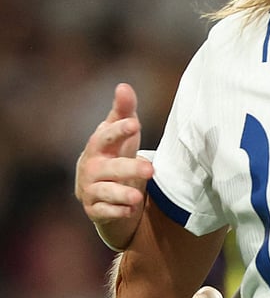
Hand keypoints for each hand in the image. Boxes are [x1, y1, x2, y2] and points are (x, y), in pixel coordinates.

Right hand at [74, 83, 153, 249]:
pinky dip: (117, 211)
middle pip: (109, 168)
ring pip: (105, 192)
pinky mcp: (95, 210)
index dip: (118, 130)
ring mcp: (91, 190)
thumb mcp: (122, 134)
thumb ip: (124, 112)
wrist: (103, 191)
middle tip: (150, 169)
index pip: (105, 136)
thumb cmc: (116, 154)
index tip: (135, 123)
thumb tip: (123, 86)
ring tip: (137, 197)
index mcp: (98, 147)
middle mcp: (91, 169)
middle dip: (128, 168)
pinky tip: (130, 210)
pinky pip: (105, 212)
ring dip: (121, 193)